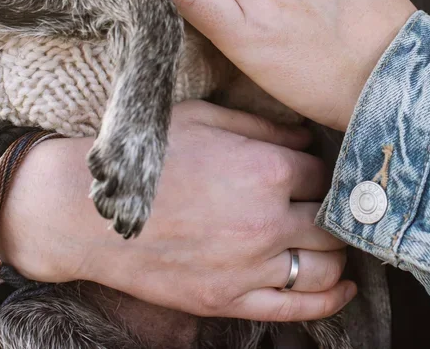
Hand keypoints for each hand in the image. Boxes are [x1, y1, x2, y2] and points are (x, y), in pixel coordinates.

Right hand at [0, 101, 355, 321]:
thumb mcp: (204, 120)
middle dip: (334, 212)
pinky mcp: (227, 300)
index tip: (313, 171)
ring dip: (337, 253)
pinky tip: (343, 287)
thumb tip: (305, 137)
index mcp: (264, 170)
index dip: (322, 170)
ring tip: (335, 242)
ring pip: (324, 267)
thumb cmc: (145, 160)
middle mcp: (265, 222)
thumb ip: (262, 127)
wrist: (86, 214)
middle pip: (331, 222)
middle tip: (330, 206)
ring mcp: (247, 268)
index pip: (323, 174)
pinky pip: (296, 309)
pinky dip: (330, 300)